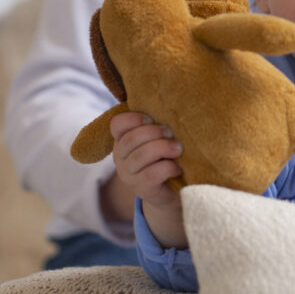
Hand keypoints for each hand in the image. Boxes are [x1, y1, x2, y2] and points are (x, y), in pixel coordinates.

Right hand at [111, 111, 187, 248]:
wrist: (175, 192)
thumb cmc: (168, 157)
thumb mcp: (160, 138)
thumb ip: (159, 125)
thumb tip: (176, 101)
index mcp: (124, 140)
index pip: (116, 124)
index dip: (133, 118)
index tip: (151, 118)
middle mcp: (121, 158)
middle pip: (129, 140)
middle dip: (153, 133)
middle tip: (171, 133)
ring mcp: (129, 176)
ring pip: (139, 157)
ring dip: (162, 148)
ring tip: (178, 148)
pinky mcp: (142, 190)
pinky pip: (150, 175)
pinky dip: (167, 168)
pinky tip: (177, 167)